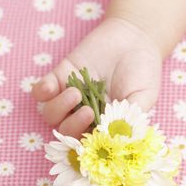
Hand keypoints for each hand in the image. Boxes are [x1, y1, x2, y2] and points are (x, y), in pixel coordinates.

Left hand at [32, 18, 161, 138]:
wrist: (135, 38)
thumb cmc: (143, 71)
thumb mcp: (144, 97)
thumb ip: (131, 118)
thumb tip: (117, 139)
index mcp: (104, 122)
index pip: (87, 142)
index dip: (86, 146)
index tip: (94, 138)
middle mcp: (85, 111)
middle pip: (66, 131)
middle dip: (73, 126)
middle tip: (89, 112)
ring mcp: (72, 94)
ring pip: (51, 114)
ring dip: (59, 108)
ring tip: (77, 93)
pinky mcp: (62, 75)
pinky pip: (41, 91)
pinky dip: (42, 91)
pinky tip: (53, 86)